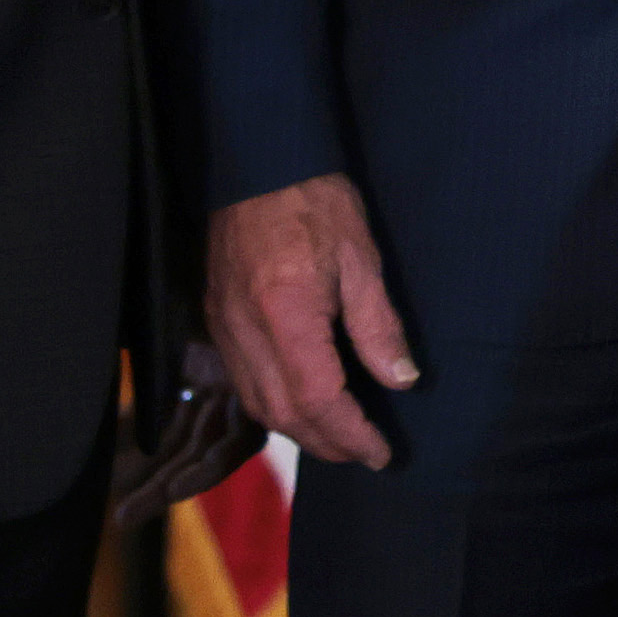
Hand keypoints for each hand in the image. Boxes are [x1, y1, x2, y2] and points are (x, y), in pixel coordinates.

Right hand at [203, 177, 408, 470]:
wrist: (258, 163)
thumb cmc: (315, 202)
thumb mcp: (362, 258)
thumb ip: (378, 325)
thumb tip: (401, 381)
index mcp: (286, 313)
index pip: (317, 398)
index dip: (350, 434)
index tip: (381, 453)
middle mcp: (246, 329)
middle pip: (282, 413)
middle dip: (326, 443)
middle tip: (364, 454)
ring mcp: (225, 326)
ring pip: (258, 403)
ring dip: (299, 431)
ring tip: (339, 438)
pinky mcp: (216, 319)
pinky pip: (243, 381)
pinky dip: (274, 405)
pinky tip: (301, 404)